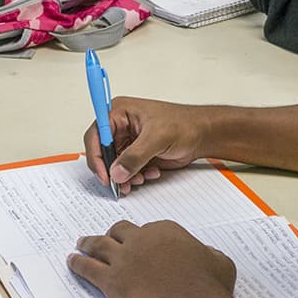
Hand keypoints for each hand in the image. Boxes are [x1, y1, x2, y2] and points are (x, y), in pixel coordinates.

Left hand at [68, 220, 236, 297]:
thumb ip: (209, 254)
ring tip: (80, 244)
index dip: (143, 237)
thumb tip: (207, 254)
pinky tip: (72, 262)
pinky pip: (88, 268)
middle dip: (112, 234)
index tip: (141, 243)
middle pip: (119, 231)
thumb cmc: (208, 285)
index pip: (149, 229)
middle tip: (106, 237)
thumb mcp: (218, 261)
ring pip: (99, 245)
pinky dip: (78, 264)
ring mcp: (123, 259)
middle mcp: (141, 240)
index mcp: (165, 232)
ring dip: (88, 243)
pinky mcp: (111, 280)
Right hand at [83, 97, 205, 195]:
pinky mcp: (137, 154)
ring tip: (141, 179)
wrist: (202, 135)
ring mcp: (128, 141)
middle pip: (103, 153)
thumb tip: (116, 172)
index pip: (96, 135)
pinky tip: (151, 173)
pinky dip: (136, 176)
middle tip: (121, 185)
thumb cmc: (184, 124)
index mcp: (119, 112)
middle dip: (113, 170)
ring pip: (115, 165)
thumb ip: (135, 156)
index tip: (104, 175)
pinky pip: (127, 170)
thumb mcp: (157, 138)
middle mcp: (120, 126)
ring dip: (125, 176)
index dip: (96, 156)